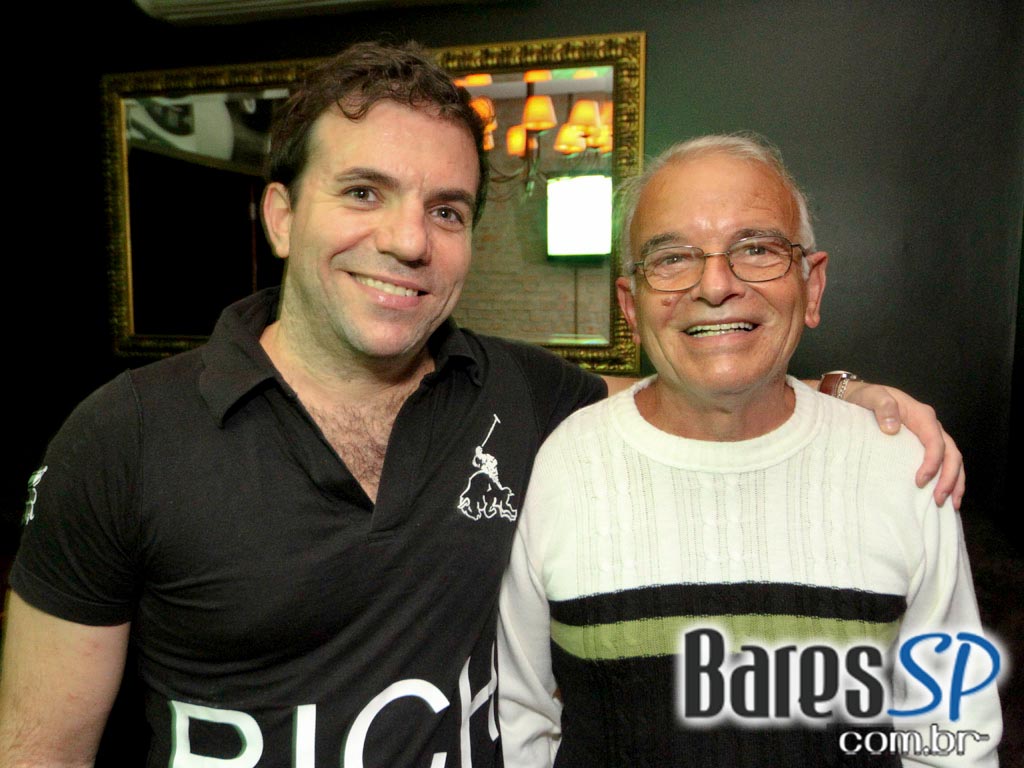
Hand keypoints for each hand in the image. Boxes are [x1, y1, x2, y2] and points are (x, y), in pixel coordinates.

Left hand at [842, 381, 964, 508]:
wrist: (862, 397)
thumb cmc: (868, 397)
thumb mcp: (873, 397)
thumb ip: (883, 407)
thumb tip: (892, 428)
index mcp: (922, 415)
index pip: (936, 441)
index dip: (932, 462)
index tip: (920, 481)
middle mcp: (931, 426)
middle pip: (951, 453)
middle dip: (950, 478)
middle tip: (939, 500)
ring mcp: (930, 436)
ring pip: (953, 460)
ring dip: (955, 482)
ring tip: (950, 504)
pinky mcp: (924, 445)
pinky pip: (943, 462)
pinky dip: (948, 479)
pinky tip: (945, 495)